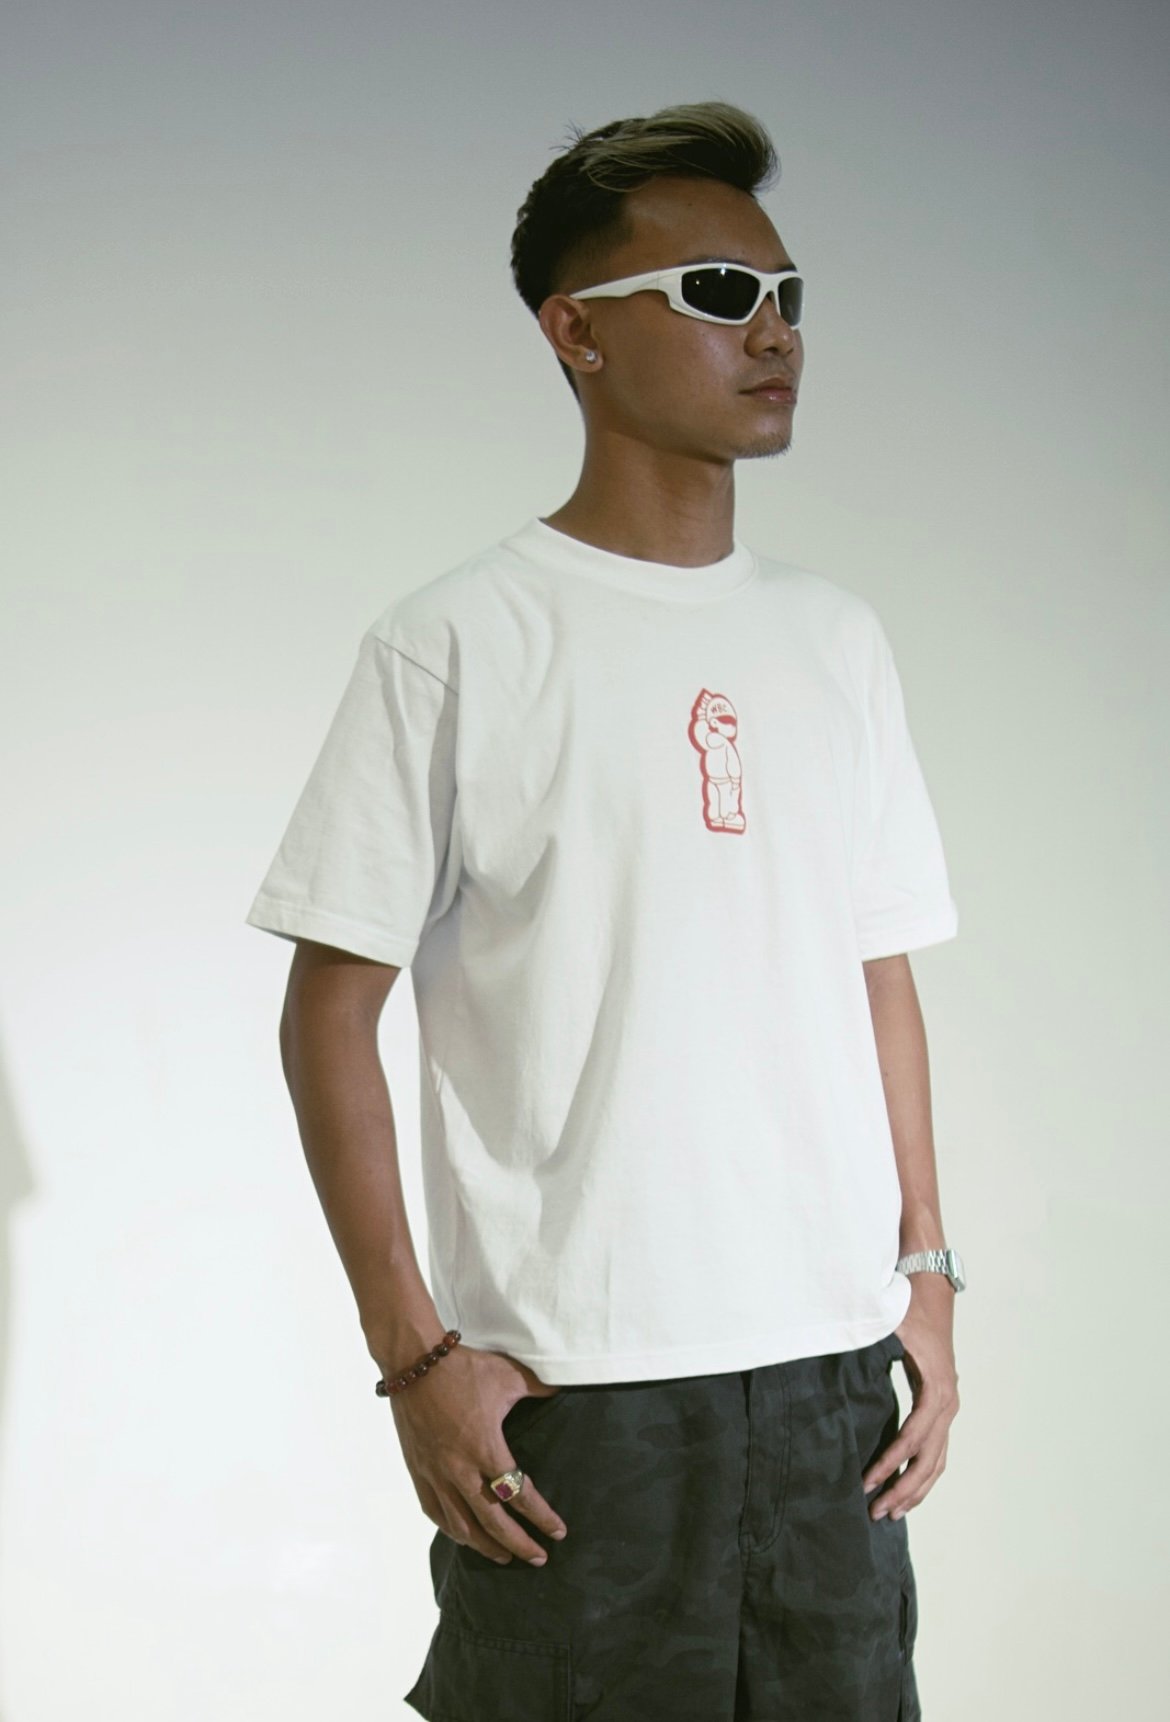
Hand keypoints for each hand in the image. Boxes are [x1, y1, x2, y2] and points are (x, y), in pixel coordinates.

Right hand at [389, 1343, 567, 1565]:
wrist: (414, 1361)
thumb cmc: (463, 1368)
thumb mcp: (508, 1374)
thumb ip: (539, 1387)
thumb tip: (565, 1389)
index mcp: (485, 1447)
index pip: (519, 1494)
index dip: (541, 1517)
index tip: (558, 1532)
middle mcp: (459, 1469)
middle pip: (493, 1522)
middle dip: (518, 1544)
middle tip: (539, 1559)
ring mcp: (436, 1473)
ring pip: (461, 1525)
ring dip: (485, 1545)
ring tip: (504, 1557)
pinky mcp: (418, 1470)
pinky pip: (434, 1511)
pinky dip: (452, 1530)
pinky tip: (464, 1537)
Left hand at [862, 1276, 959, 1521]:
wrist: (929, 1288)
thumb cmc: (906, 1307)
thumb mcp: (889, 1325)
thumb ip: (869, 1345)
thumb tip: (839, 1358)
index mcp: (937, 1389)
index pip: (913, 1437)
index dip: (891, 1462)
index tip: (867, 1481)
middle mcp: (948, 1402)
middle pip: (929, 1460)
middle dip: (903, 1489)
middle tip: (876, 1512)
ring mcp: (949, 1406)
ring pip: (937, 1461)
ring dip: (915, 1489)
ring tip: (890, 1512)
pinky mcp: (942, 1405)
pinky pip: (936, 1449)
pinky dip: (922, 1472)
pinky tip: (904, 1488)